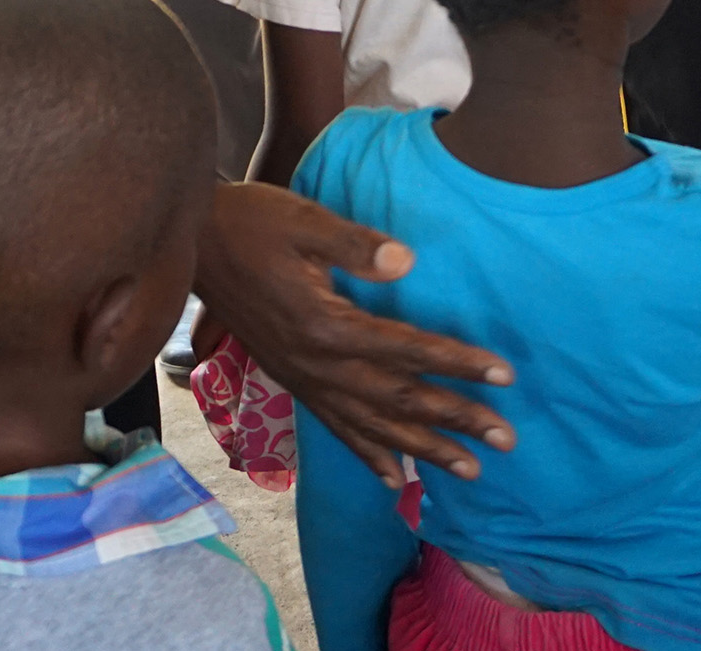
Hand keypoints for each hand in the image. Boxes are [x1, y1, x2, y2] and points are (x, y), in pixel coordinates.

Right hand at [192, 180, 515, 487]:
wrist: (194, 245)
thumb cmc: (254, 223)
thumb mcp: (306, 221)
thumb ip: (356, 245)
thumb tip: (407, 261)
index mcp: (325, 325)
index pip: (406, 351)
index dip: (457, 363)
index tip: (504, 376)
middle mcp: (317, 364)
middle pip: (397, 400)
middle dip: (455, 420)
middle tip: (506, 439)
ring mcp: (303, 380)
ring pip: (372, 426)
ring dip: (423, 450)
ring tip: (469, 470)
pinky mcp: (293, 382)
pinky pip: (336, 429)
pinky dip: (368, 455)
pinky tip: (395, 479)